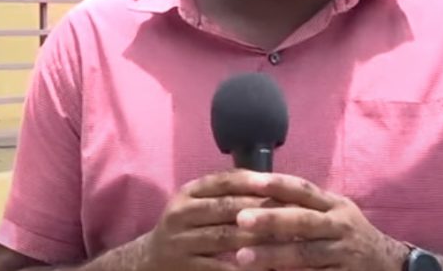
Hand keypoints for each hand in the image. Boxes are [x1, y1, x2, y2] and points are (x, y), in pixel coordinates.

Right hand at [141, 171, 275, 270]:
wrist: (148, 262)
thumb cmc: (188, 228)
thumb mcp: (198, 204)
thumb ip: (228, 193)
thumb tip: (276, 183)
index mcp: (189, 192)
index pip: (223, 180)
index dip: (252, 181)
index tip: (281, 185)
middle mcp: (181, 213)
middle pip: (227, 207)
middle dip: (262, 210)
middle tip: (294, 214)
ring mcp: (180, 242)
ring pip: (225, 237)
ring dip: (258, 239)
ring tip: (286, 240)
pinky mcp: (184, 268)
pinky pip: (219, 268)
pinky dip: (244, 267)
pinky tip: (265, 267)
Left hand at [232, 173, 407, 270]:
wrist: (388, 263)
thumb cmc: (348, 234)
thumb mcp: (333, 212)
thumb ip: (303, 204)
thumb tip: (255, 192)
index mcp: (333, 204)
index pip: (304, 189)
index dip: (279, 184)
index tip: (251, 181)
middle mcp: (340, 225)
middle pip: (304, 220)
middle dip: (272, 219)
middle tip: (240, 219)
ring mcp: (343, 252)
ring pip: (306, 253)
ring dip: (273, 254)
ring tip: (242, 257)